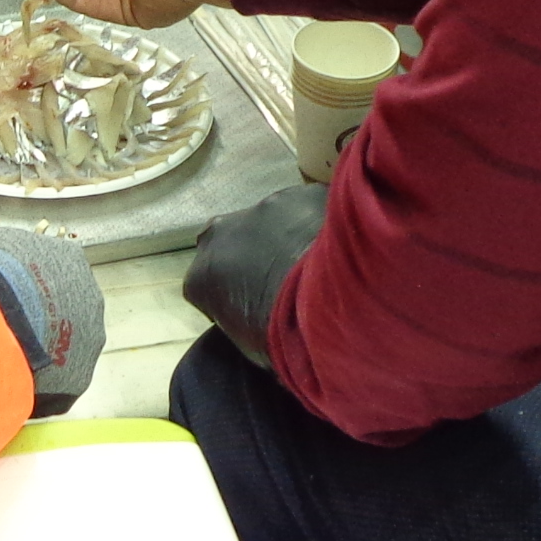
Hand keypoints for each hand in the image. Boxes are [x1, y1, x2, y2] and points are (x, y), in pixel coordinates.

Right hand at [183, 181, 326, 364]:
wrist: (333, 299)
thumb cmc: (286, 337)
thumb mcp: (251, 347)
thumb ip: (243, 322)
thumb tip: (262, 328)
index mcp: (201, 275)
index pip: (206, 285)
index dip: (230, 299)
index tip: (253, 312)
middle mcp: (222, 233)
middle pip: (231, 243)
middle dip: (250, 256)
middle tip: (282, 283)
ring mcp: (263, 207)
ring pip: (270, 221)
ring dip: (285, 237)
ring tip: (314, 265)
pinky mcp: (301, 193)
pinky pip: (307, 210)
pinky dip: (317, 226)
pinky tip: (338, 249)